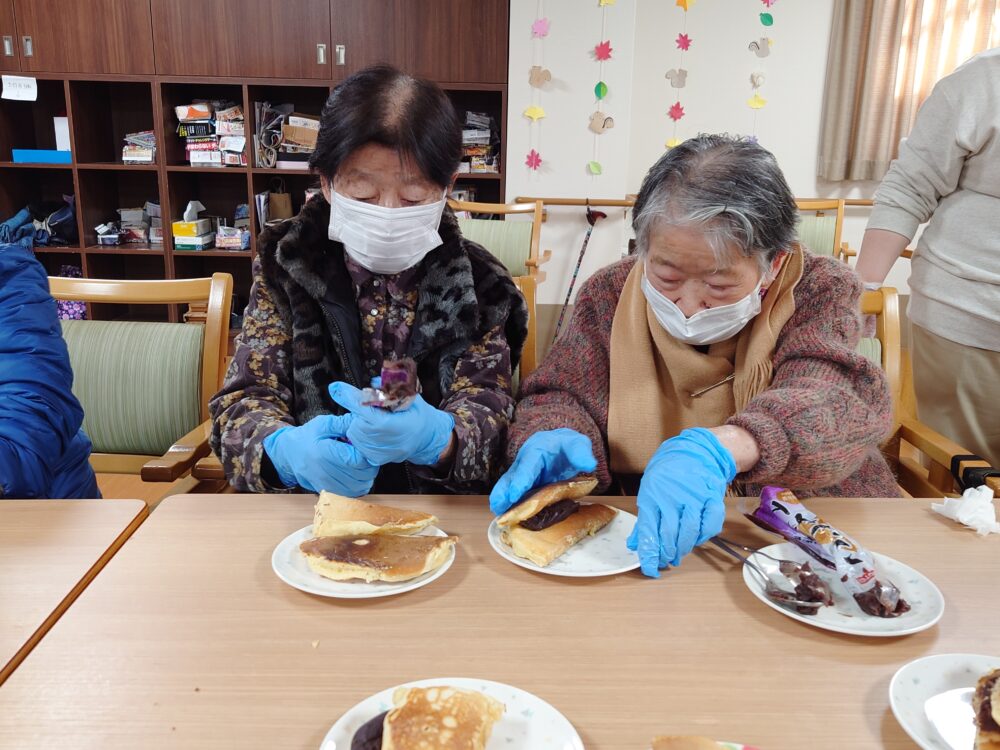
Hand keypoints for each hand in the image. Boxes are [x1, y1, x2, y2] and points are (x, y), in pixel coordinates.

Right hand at [262, 414, 378, 495]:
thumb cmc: (308, 436)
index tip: (367, 448)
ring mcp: (324, 484)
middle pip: (360, 476)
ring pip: (358, 488)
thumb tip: (364, 422)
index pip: (357, 460)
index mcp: (323, 453)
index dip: (368, 455)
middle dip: (369, 466)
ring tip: (362, 465)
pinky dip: (359, 486)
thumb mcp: (324, 424)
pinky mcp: (327, 492)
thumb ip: (344, 423)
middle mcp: (323, 472)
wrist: (289, 453)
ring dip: (366, 477)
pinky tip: (356, 475)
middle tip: (366, 456)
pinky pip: (350, 494)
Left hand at [328, 382, 454, 466]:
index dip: (349, 397)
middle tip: (375, 410)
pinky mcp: (373, 459)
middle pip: (356, 421)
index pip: (364, 408)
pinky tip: (374, 432)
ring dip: (359, 424)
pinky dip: (361, 435)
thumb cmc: (418, 415)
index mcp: (392, 424)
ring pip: (353, 433)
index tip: (336, 388)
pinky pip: (357, 443)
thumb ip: (391, 389)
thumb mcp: (410, 396)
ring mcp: (378, 452)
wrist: (426, 439)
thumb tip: (373, 382)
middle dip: (360, 413)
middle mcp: (383, 441)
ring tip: (376, 422)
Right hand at [489, 428, 596, 514]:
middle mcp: (525, 461)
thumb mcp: (578, 444)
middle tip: (498, 506)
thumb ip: (581, 452)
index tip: (514, 494)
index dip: (520, 480)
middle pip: (512, 476)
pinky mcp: (525, 484)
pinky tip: (505, 515)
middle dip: (504, 491)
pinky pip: (515, 493)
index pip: (527, 465)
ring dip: (502, 499)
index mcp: (537, 449)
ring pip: (510, 485)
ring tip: (498, 514)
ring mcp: (523, 473)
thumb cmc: (568, 445)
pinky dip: (509, 503)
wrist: (562, 446)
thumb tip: (588, 463)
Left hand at [626, 428, 736, 576]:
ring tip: (677, 556)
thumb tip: (634, 545)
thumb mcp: (649, 491)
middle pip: (668, 535)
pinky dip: (704, 537)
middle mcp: (672, 497)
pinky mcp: (712, 497)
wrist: (695, 451)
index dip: (649, 553)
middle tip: (665, 562)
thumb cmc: (668, 473)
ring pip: (689, 532)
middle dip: (666, 554)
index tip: (649, 568)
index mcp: (652, 495)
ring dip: (683, 549)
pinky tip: (696, 540)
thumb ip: (644, 519)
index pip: (648, 531)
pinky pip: (710, 524)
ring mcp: (694, 497)